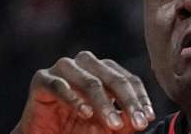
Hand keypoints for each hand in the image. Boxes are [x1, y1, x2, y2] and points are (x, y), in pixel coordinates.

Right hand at [13, 51, 154, 133]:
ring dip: (104, 103)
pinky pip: (59, 85)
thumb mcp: (105, 128)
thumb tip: (139, 118)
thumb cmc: (75, 130)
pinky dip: (74, 100)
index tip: (148, 118)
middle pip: (112, 77)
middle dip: (127, 102)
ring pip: (89, 81)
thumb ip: (122, 122)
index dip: (140, 98)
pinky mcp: (42, 79)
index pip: (128, 79)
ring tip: (113, 124)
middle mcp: (84, 64)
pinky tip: (86, 113)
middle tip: (138, 123)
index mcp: (103, 71)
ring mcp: (62, 69)